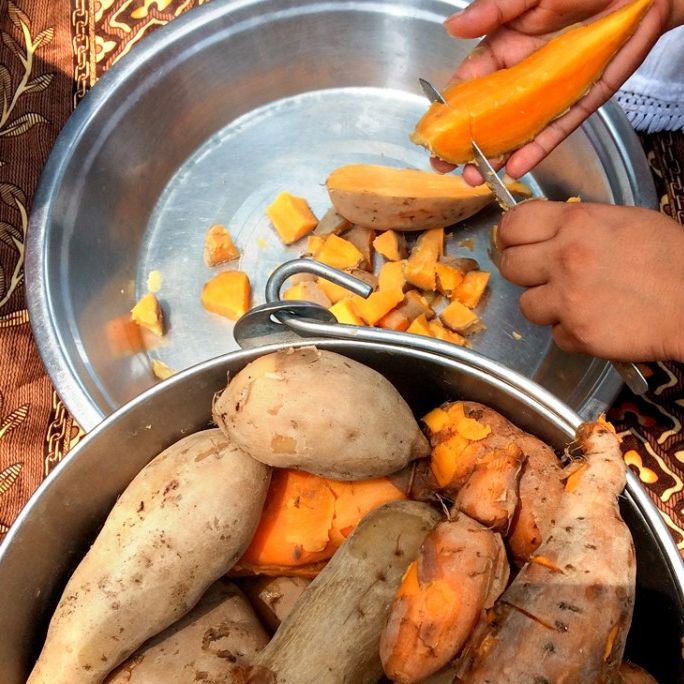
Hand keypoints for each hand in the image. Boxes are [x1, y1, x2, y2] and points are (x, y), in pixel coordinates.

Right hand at [435, 0, 678, 182]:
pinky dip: (535, 151)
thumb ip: (494, 11)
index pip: (468, 87)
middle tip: (445, 167)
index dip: (448, 111)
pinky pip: (553, 132)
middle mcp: (521, 79)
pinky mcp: (576, 105)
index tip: (432, 133)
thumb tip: (453, 27)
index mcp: (503, 51)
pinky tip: (515, 169)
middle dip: (464, 146)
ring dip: (494, 158)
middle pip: (485, 119)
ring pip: (515, 134)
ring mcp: (547, 96)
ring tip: (475, 178)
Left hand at [497, 201, 683, 361]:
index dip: (510, 236)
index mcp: (577, 223)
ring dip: (545, 305)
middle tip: (540, 274)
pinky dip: (570, 331)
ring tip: (574, 301)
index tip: (514, 243)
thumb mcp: (623, 221)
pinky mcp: (577, 333)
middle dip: (521, 270)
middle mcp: (565, 258)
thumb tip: (546, 232)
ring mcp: (568, 298)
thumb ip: (578, 225)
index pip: (513, 225)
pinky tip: (595, 321)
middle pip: (509, 265)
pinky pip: (555, 333)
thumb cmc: (672, 258)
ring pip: (526, 304)